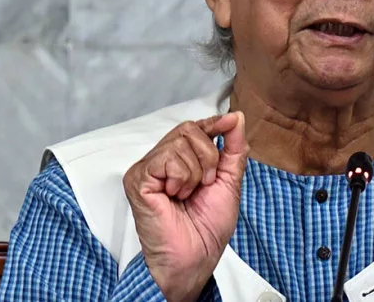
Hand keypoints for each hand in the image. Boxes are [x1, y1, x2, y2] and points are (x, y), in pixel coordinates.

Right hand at [123, 112, 248, 301]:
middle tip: (205, 184)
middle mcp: (161, 161)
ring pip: (179, 143)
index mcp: (181, 160)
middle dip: (208, 156)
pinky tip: (175, 197)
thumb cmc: (207, 226)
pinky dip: (181, 179)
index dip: (212, 123)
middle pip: (188, 128)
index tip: (230, 121)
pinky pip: (167, 159)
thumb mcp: (229, 180)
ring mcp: (147, 168)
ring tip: (188, 195)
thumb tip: (236, 117)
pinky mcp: (137, 178)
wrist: (196, 255)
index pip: (194, 127)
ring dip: (195, 173)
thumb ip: (233, 148)